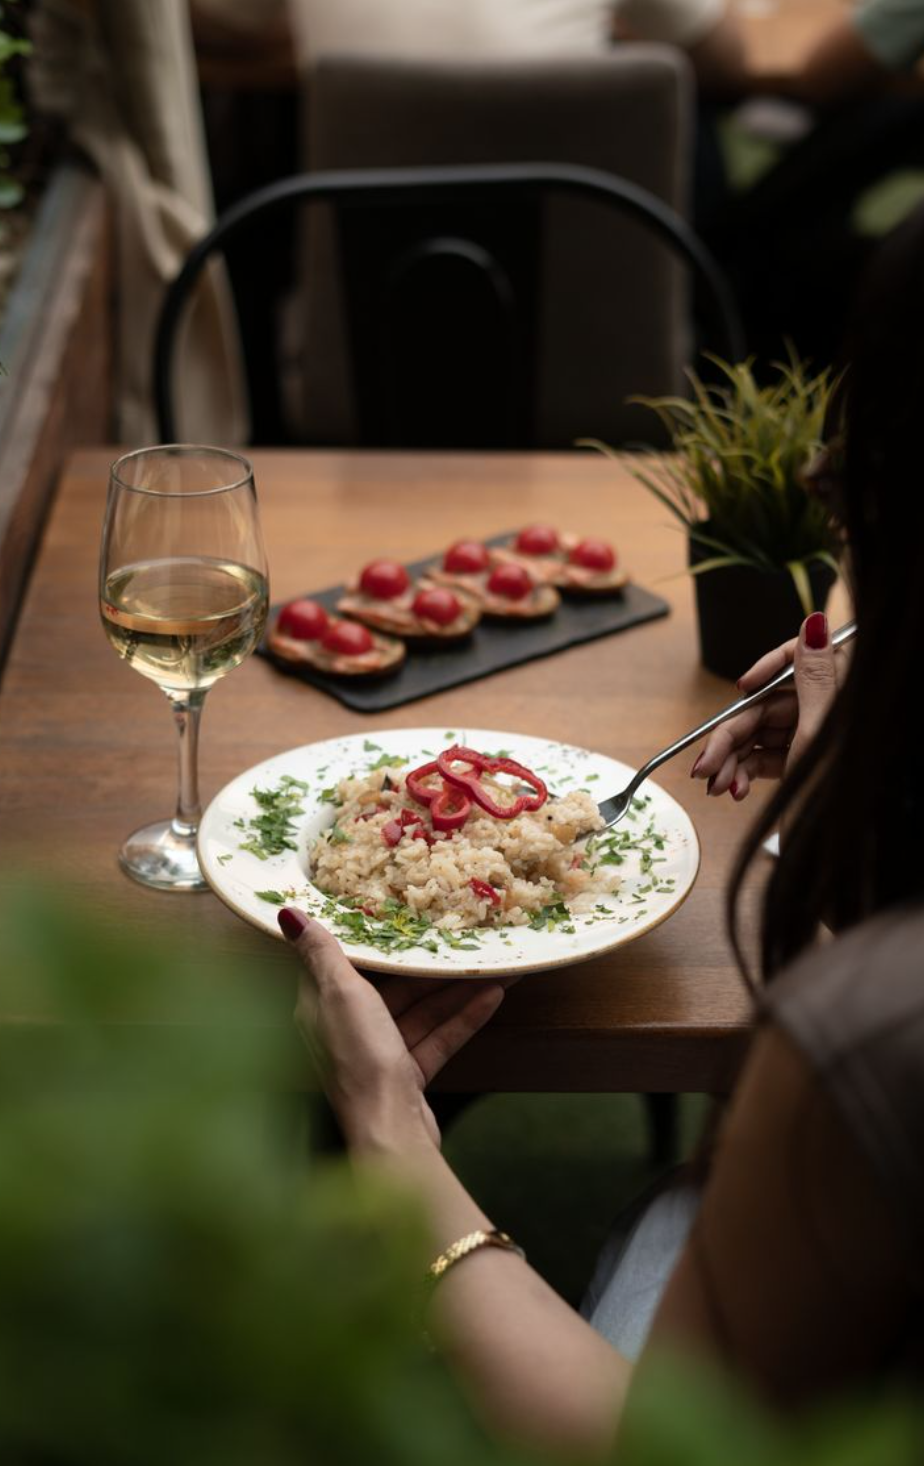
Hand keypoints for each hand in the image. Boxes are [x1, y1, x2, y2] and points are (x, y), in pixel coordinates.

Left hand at [280, 909, 505, 1153]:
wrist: (391, 1132)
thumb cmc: (359, 1059)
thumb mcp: (340, 994)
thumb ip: (321, 952)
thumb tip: (286, 913)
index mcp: (321, 1008)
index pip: (342, 963)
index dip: (368, 938)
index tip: (395, 910)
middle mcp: (347, 1029)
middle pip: (390, 987)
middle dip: (427, 966)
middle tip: (460, 938)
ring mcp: (379, 1054)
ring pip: (420, 1011)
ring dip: (454, 990)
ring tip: (489, 966)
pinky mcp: (408, 1074)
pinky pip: (437, 1037)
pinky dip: (463, 1019)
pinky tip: (492, 997)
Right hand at [690, 611, 844, 802]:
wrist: (840, 865)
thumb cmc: (840, 802)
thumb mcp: (822, 735)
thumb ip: (816, 678)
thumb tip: (812, 624)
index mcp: (843, 701)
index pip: (805, 659)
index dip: (772, 666)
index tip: (745, 685)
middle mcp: (829, 717)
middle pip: (770, 705)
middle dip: (734, 735)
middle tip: (705, 763)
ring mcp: (813, 743)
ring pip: (761, 735)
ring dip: (731, 759)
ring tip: (716, 787)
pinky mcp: (799, 768)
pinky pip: (764, 759)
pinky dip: (743, 774)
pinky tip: (734, 792)